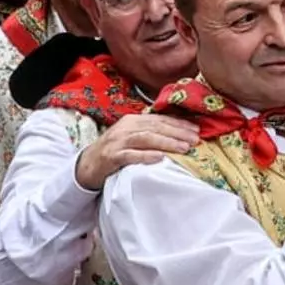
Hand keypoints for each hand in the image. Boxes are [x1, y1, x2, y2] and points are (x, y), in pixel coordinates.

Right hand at [75, 112, 199, 190]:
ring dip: (166, 142)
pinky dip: (146, 156)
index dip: (179, 124)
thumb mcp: (132, 138)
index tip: (197, 129)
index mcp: (133, 120)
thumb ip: (150, 134)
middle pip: (155, 127)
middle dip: (177, 132)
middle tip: (195, 139)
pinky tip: (160, 158)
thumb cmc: (115, 151)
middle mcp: (126, 127)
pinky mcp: (111, 157)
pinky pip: (130, 155)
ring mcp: (117, 141)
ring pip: (145, 138)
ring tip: (183, 148)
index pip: (159, 119)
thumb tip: (179, 135)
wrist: (87, 165)